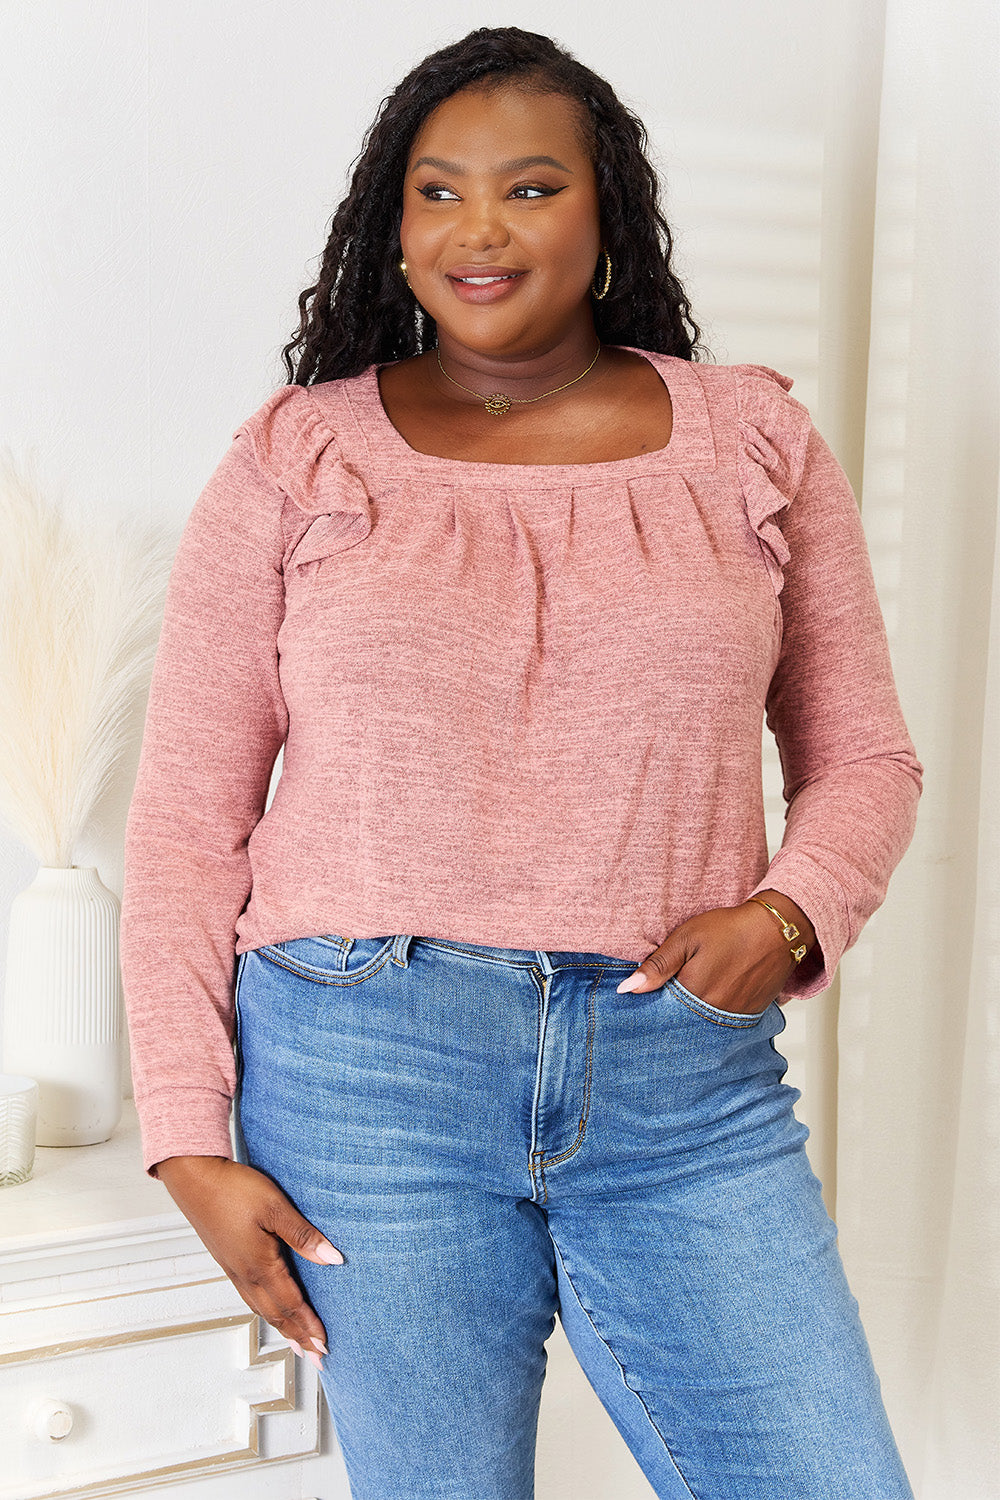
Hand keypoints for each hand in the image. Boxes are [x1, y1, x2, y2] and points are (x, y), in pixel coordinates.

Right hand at [154, 1154, 341, 1366]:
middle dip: (298, 1337)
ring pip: (262, 1308)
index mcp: (260, 1265)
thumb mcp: (276, 1207)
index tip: (325, 1346)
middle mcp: (245, 1274)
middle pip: (277, 1314)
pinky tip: (269, 1308)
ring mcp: (234, 1269)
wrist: (194, 1178)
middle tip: (316, 1357)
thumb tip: (333, 1259)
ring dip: (282, 1327)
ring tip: (297, 1343)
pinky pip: (250, 1296)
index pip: (292, 1304)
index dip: (310, 1326)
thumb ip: (304, 1236)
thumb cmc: (234, 1189)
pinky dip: (265, 1311)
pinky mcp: (227, 1259)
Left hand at [616, 892, 815, 1014]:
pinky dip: (713, 1017)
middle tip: (671, 997)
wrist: (777, 930)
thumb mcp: (686, 938)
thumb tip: (627, 989)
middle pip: (681, 1024)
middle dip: (671, 1015)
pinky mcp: (749, 1016)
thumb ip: (657, 966)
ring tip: (694, 996)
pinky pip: (723, 1025)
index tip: (645, 1000)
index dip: (652, 1006)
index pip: (661, 1013)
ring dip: (692, 1017)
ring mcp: (734, 1017)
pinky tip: (712, 999)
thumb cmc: (730, 929)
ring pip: (702, 1026)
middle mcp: (714, 1013)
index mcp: (693, 993)